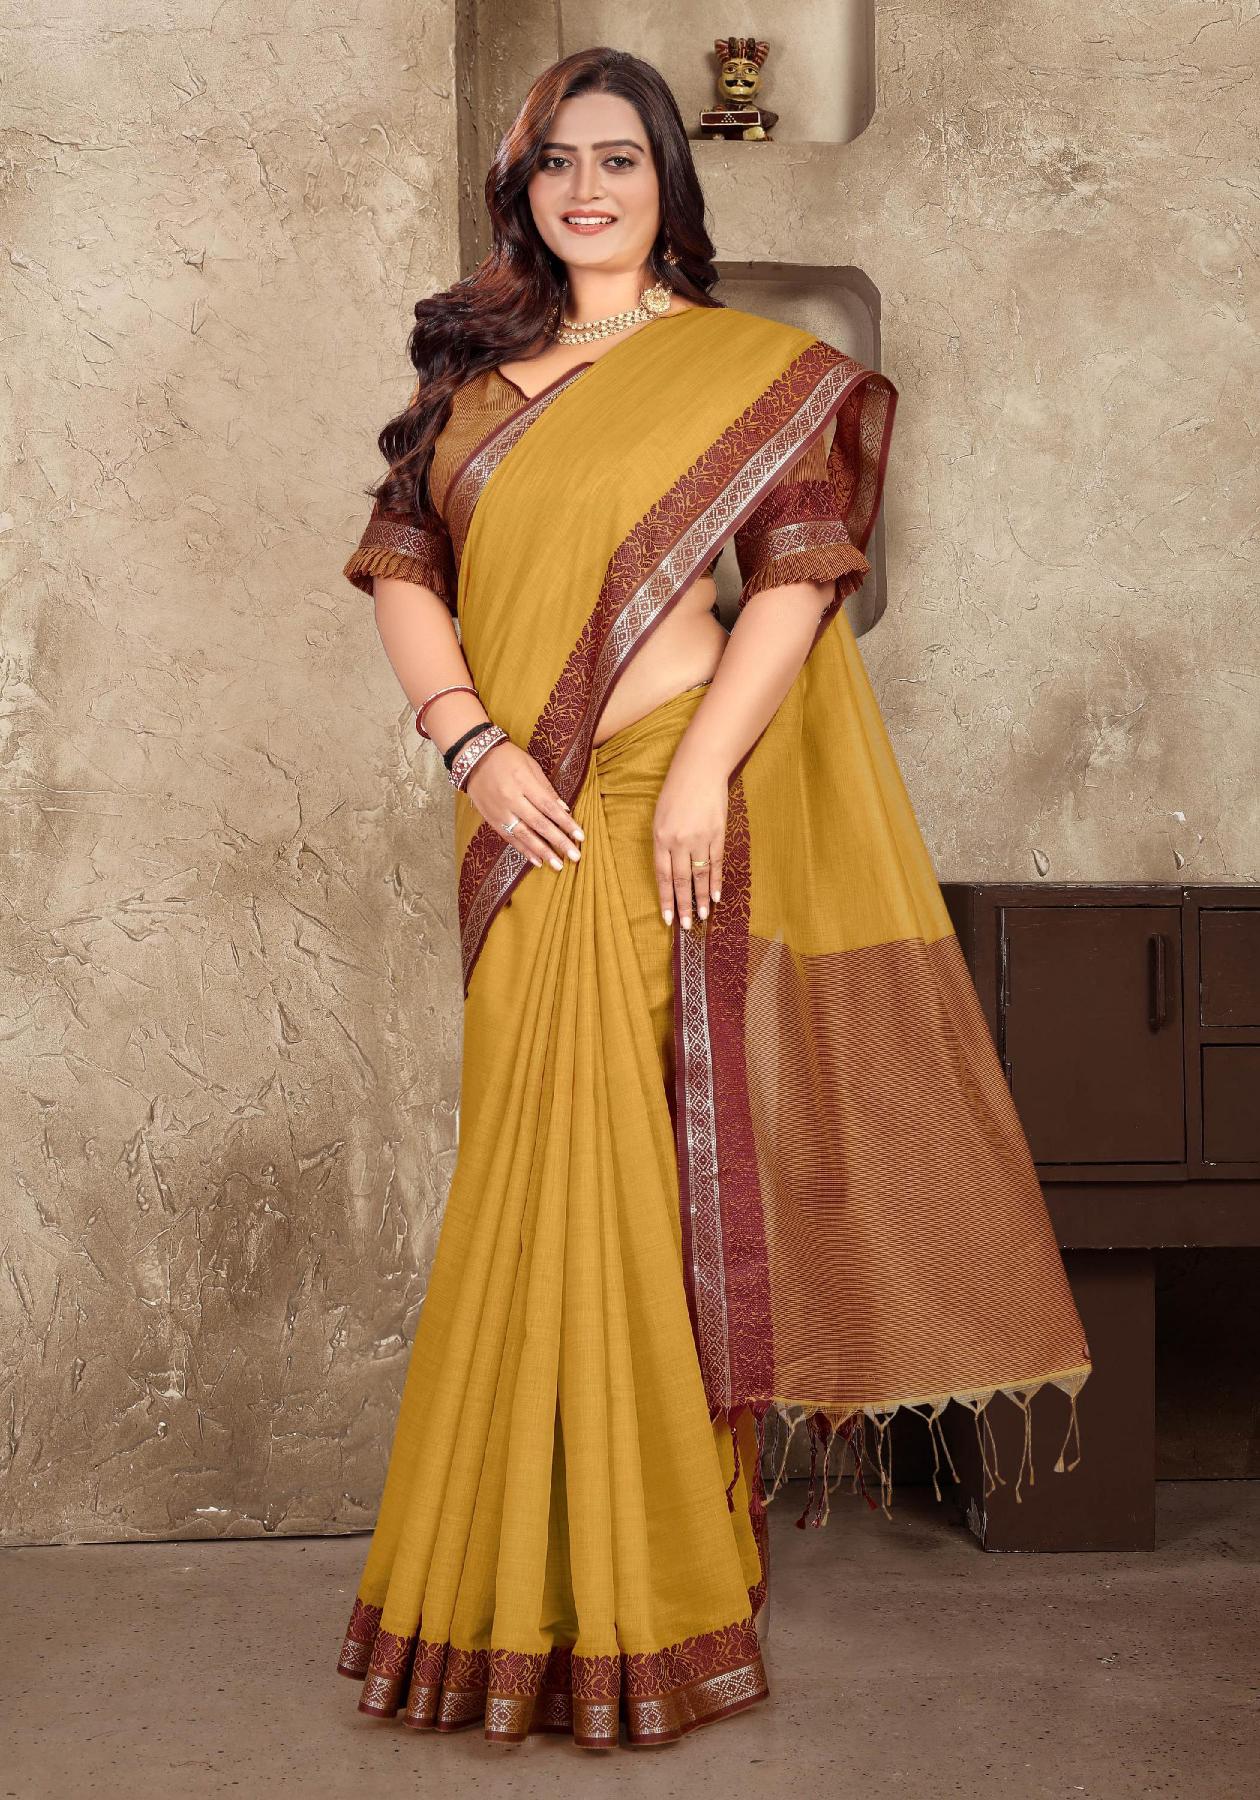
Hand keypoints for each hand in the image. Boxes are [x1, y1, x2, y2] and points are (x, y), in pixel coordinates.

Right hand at [462, 738, 583, 870]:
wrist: (473, 758)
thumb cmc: (507, 758)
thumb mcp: (530, 765)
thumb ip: (546, 788)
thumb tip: (564, 809)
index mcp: (523, 782)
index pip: (549, 807)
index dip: (566, 823)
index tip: (580, 836)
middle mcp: (511, 799)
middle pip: (539, 824)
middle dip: (558, 841)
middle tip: (575, 856)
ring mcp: (500, 811)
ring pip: (524, 835)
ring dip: (542, 852)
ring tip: (557, 865)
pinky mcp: (491, 819)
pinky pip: (510, 838)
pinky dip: (524, 850)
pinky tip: (537, 860)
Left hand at [653, 747, 726, 927]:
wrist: (700, 769)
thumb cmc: (676, 790)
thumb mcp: (660, 815)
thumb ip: (663, 842)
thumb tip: (669, 869)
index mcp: (660, 837)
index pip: (662, 875)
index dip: (665, 898)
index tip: (666, 918)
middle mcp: (678, 841)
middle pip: (681, 880)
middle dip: (683, 905)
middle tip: (686, 925)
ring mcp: (699, 838)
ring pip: (699, 875)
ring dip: (700, 898)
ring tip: (702, 916)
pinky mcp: (717, 833)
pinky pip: (716, 863)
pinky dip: (715, 881)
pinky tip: (715, 896)